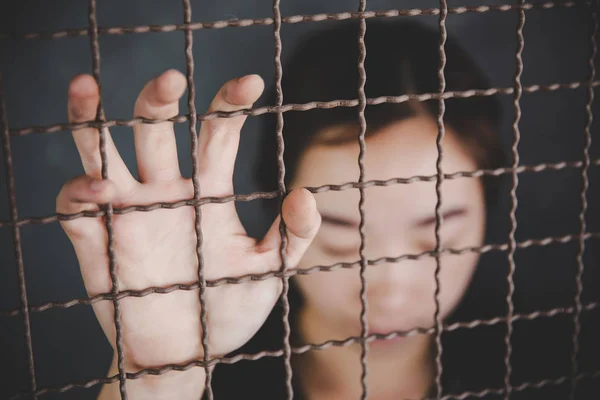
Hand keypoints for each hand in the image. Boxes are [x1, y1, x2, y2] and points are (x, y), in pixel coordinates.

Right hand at [56, 70, 320, 397]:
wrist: (186, 355)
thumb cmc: (229, 310)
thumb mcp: (270, 272)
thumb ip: (294, 235)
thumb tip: (305, 193)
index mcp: (209, 192)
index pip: (216, 133)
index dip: (230, 104)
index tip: (251, 82)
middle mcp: (166, 191)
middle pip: (155, 130)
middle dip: (158, 101)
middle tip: (170, 78)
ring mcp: (129, 212)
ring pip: (103, 153)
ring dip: (91, 120)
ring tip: (86, 87)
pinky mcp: (98, 240)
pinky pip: (77, 206)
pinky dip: (80, 192)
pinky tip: (100, 192)